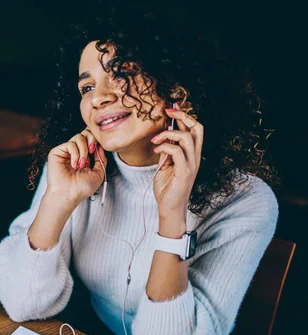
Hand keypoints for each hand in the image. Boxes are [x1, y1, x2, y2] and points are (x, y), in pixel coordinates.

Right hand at [46, 128, 107, 204]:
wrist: (69, 194)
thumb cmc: (82, 188)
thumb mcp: (99, 173)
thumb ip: (101, 159)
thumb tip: (100, 146)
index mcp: (85, 156)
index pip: (91, 140)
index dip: (96, 141)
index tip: (97, 151)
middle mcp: (76, 152)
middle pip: (85, 133)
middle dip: (92, 139)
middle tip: (92, 150)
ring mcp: (66, 152)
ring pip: (78, 137)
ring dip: (83, 150)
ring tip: (82, 164)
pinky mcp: (58, 152)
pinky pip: (70, 144)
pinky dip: (75, 154)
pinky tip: (74, 165)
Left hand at [151, 105, 203, 219]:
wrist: (169, 207)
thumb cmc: (167, 188)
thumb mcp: (165, 165)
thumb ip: (166, 151)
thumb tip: (162, 138)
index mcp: (192, 154)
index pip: (194, 129)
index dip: (184, 115)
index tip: (172, 108)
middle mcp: (195, 157)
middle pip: (198, 129)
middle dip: (183, 116)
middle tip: (168, 112)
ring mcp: (192, 164)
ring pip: (187, 138)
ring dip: (169, 133)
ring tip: (155, 139)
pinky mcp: (185, 172)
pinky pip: (177, 152)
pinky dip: (165, 146)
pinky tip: (156, 148)